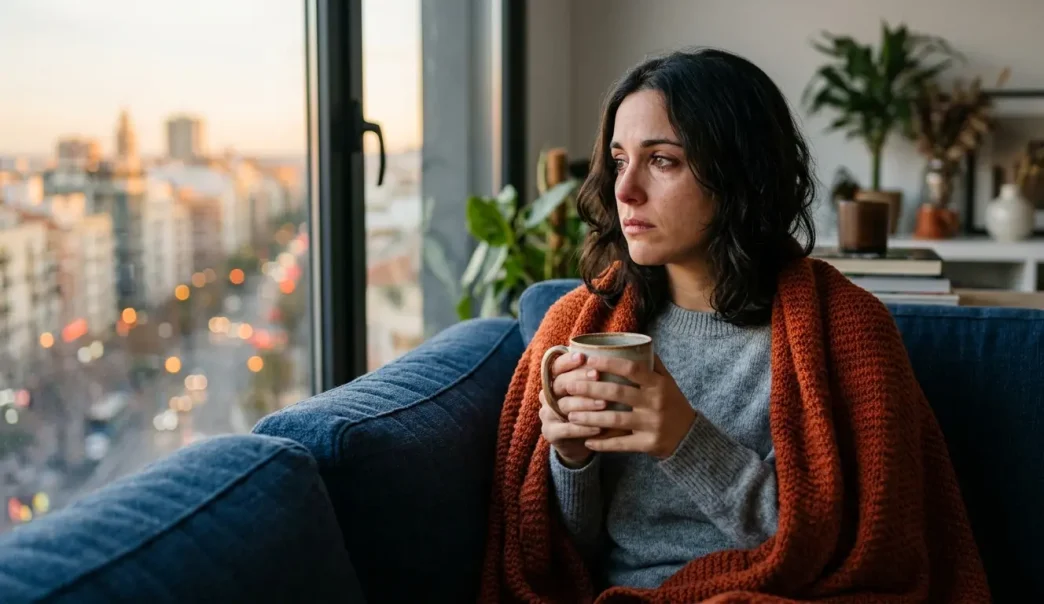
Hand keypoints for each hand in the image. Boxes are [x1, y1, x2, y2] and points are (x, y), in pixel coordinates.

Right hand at [539, 351, 605, 467]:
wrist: (579, 442)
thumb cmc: (590, 410)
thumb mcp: (592, 391)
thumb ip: (598, 375)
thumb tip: (622, 356)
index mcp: (555, 380)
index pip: (556, 366)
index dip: (568, 361)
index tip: (583, 356)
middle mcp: (548, 395)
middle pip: (560, 383)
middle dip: (579, 378)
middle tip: (597, 375)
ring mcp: (547, 414)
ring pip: (564, 405)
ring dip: (585, 403)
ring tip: (604, 403)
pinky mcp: (551, 433)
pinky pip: (566, 429)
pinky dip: (583, 428)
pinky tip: (599, 427)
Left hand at [564, 355, 694, 458]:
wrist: (690, 437)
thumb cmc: (673, 404)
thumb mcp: (667, 382)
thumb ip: (652, 364)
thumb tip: (636, 341)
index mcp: (658, 384)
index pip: (631, 369)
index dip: (608, 363)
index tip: (588, 360)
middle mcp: (655, 403)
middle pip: (616, 393)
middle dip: (589, 389)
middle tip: (568, 387)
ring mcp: (652, 424)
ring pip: (614, 419)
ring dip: (589, 417)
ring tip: (570, 415)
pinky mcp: (648, 444)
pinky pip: (621, 444)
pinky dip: (602, 443)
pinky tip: (587, 441)